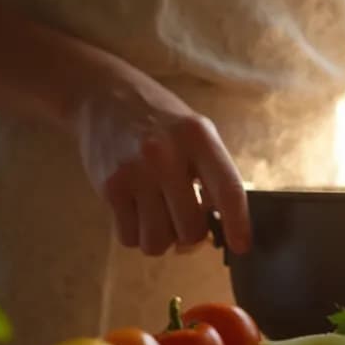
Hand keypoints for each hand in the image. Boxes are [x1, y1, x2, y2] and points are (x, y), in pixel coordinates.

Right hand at [70, 71, 250, 255]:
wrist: (103, 98)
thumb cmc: (159, 121)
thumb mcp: (195, 132)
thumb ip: (212, 172)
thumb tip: (222, 226)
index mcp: (198, 137)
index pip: (228, 189)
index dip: (238, 224)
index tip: (241, 246)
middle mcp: (166, 155)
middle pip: (190, 229)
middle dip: (191, 236)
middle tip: (185, 222)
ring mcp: (134, 173)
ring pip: (157, 241)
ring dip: (161, 240)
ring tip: (159, 217)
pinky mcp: (109, 188)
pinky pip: (128, 238)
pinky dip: (135, 235)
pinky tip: (137, 213)